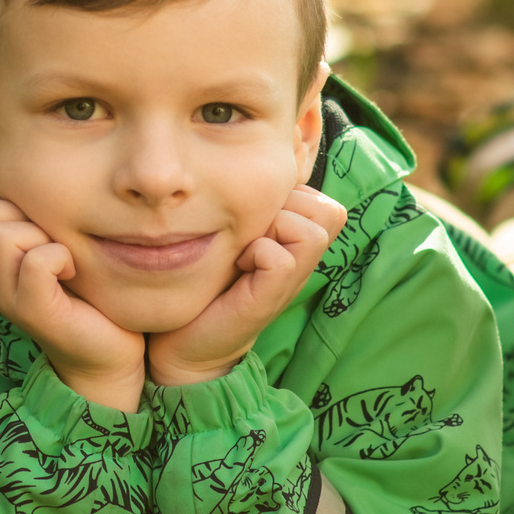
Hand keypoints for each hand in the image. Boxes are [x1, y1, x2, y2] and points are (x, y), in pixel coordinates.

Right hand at [0, 195, 146, 411]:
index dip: (10, 205)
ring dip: (43, 237)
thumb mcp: (52, 244)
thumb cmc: (85, 292)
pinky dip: (61, 258)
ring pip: (4, 232)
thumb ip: (34, 216)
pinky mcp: (32, 311)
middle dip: (23, 217)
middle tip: (53, 244)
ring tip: (63, 262)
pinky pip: (37, 261)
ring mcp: (5, 296)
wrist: (108, 353)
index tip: (43, 230)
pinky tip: (72, 275)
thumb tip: (29, 167)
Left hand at [146, 187, 347, 388]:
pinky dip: (257, 253)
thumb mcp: (239, 235)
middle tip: (252, 232)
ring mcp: (293, 282)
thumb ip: (260, 209)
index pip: (322, 199)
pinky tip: (239, 265)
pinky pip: (281, 258)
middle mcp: (304, 262)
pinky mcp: (272, 299)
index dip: (290, 197)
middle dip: (285, 209)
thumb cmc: (210, 282)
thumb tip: (265, 173)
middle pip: (326, 210)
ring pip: (312, 231)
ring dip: (274, 229)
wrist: (186, 340)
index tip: (256, 221)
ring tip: (247, 247)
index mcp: (300, 243)